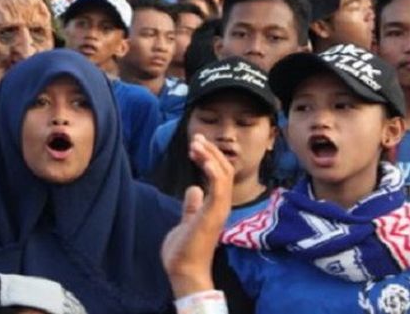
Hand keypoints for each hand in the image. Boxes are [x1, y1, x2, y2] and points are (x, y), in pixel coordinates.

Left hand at [161, 134, 233, 297]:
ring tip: (196, 144)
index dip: (210, 157)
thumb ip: (192, 206)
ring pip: (223, 174)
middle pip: (224, 170)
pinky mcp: (213, 214)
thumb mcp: (187, 221)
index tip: (196, 145)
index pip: (220, 174)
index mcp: (216, 206)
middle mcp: (221, 205)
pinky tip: (202, 159)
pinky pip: (219, 187)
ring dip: (210, 156)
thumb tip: (193, 189)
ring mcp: (219, 209)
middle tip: (196, 139)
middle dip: (211, 151)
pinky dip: (213, 170)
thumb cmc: (185, 251)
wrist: (184, 271)